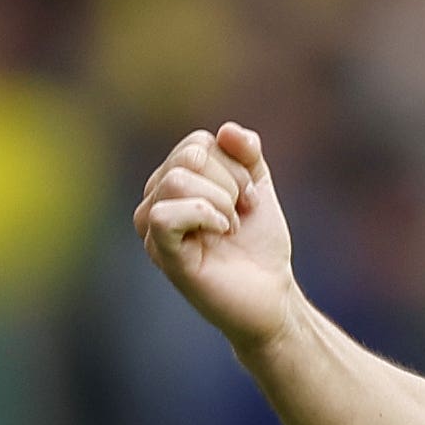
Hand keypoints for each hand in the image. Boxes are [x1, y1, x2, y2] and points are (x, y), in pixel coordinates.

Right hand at [133, 121, 297, 349]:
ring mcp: (152, 229)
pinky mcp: (161, 254)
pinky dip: (204, 215)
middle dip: (231, 182)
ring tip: (229, 228)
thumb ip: (245, 151)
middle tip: (239, 215)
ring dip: (221, 202)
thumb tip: (227, 130)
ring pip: (177, 180)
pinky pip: (165, 214)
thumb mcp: (257, 185)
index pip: (198, 143)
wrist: (272, 294)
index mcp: (172, 181)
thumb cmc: (258, 244)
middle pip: (189, 157)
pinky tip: (220, 232)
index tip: (248, 200)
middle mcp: (153, 201)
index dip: (235, 166)